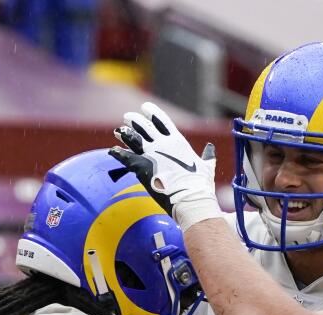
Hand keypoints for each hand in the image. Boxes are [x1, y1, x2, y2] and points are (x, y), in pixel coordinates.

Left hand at [109, 101, 222, 230]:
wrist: (191, 198)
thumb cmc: (200, 185)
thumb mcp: (207, 166)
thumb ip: (208, 155)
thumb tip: (210, 148)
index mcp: (177, 141)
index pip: (162, 121)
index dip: (152, 112)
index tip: (145, 107)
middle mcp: (163, 144)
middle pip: (145, 126)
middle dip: (135, 120)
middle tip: (128, 117)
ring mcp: (151, 154)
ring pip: (133, 138)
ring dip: (125, 133)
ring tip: (119, 130)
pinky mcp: (142, 167)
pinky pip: (126, 157)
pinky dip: (118, 153)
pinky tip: (113, 150)